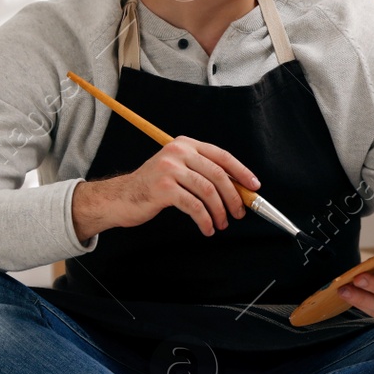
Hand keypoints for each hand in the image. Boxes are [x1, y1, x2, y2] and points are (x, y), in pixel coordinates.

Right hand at [72, 137, 258, 240]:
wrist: (120, 197)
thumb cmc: (153, 187)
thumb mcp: (177, 171)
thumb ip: (202, 172)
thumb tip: (237, 189)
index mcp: (185, 144)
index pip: (221, 156)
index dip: (241, 172)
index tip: (254, 187)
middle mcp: (178, 152)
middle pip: (218, 174)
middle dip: (233, 197)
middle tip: (239, 213)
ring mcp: (169, 169)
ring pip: (208, 191)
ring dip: (220, 211)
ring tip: (222, 224)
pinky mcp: (163, 188)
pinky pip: (194, 206)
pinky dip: (205, 220)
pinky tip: (207, 228)